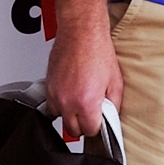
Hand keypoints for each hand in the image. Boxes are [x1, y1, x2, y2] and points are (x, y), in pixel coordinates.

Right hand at [46, 19, 125, 142]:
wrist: (81, 32)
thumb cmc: (97, 51)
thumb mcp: (116, 81)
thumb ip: (114, 105)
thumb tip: (111, 117)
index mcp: (86, 102)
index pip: (90, 131)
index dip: (97, 128)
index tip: (99, 122)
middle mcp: (67, 100)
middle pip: (72, 130)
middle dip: (82, 124)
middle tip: (91, 113)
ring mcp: (55, 94)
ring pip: (60, 117)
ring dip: (70, 113)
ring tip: (80, 100)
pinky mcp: (47, 86)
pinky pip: (52, 104)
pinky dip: (61, 102)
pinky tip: (71, 91)